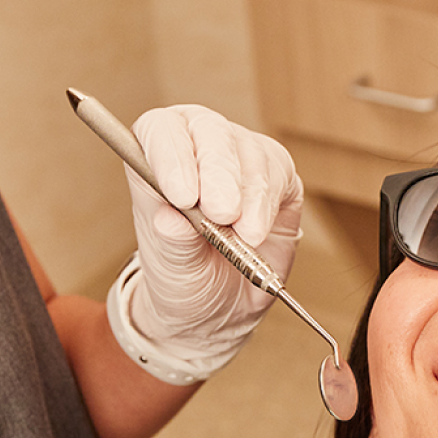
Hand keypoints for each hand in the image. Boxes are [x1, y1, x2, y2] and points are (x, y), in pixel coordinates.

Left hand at [126, 106, 303, 381]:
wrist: (221, 306)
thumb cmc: (185, 277)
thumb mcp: (171, 268)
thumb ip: (172, 240)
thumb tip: (171, 218)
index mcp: (157, 159)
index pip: (159, 130)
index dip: (170, 154)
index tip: (182, 196)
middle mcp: (198, 147)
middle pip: (209, 131)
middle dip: (218, 173)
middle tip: (222, 214)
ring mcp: (240, 156)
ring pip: (249, 151)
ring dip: (250, 194)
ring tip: (244, 237)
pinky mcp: (277, 175)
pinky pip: (280, 172)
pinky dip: (270, 203)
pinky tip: (257, 231)